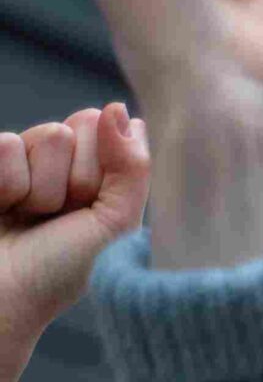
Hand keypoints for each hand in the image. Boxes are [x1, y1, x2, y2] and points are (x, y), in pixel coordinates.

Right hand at [0, 106, 149, 381]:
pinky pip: (4, 145)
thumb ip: (131, 166)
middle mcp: (63, 163)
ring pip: (45, 134)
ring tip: (25, 219)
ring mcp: (21, 163)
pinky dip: (5, 185)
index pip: (114, 133)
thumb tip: (117, 109)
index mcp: (102, 175)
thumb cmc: (57, 272)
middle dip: (71, 179)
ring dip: (37, 187)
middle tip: (55, 218)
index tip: (87, 213)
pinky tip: (0, 211)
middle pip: (81, 125)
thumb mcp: (114, 224)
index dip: (102, 174)